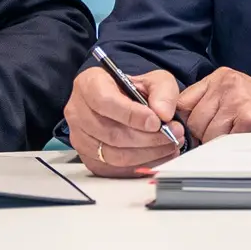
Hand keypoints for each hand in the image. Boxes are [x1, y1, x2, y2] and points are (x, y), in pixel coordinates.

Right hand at [65, 67, 184, 177]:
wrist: (122, 104)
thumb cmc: (132, 91)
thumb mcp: (152, 79)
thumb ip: (163, 90)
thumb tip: (163, 113)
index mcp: (88, 85)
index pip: (105, 102)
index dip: (131, 114)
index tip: (156, 121)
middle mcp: (78, 112)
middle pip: (111, 133)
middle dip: (148, 137)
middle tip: (172, 134)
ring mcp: (81, 139)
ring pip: (114, 155)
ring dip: (148, 153)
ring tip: (169, 144)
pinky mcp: (90, 159)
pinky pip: (116, 169)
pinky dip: (141, 165)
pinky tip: (159, 155)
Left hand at [176, 67, 250, 143]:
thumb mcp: (240, 96)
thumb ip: (212, 105)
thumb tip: (181, 128)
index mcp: (222, 77)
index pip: (183, 102)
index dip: (189, 122)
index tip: (200, 132)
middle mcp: (227, 84)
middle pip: (192, 121)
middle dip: (206, 136)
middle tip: (231, 135)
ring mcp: (237, 100)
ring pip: (206, 135)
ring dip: (220, 145)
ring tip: (243, 137)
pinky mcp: (247, 118)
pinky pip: (222, 143)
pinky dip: (232, 150)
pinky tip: (250, 140)